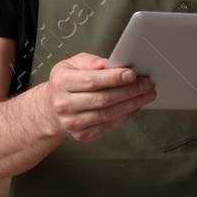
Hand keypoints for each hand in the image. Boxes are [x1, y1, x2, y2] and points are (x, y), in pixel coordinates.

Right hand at [41, 52, 155, 142]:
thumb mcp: (71, 64)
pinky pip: (109, 125)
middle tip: (146, 84)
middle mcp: (64, 104)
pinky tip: (135, 106)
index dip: (113, 78)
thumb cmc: (65, 83)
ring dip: (132, 104)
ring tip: (146, 95)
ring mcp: (73, 122)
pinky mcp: (82, 135)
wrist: (50, 109)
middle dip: (129, 91)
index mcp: (61, 83)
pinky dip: (125, 115)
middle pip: (103, 99)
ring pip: (108, 114)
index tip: (132, 74)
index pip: (91, 81)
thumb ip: (91, 61)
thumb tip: (110, 64)